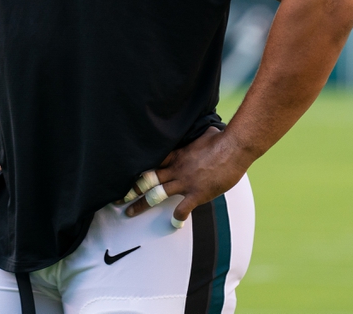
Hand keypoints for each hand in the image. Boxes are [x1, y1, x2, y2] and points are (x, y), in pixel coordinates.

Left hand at [123, 127, 249, 224]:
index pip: (150, 162)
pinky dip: (177, 218)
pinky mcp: (197, 194)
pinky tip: (174, 224)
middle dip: (130, 190)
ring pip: (156, 194)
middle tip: (118, 199)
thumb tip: (205, 128)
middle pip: (146, 180)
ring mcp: (185, 182)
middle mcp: (175, 168)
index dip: (136, 170)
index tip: (125, 176)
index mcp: (176, 155)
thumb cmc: (221, 139)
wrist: (234, 148)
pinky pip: (182, 209)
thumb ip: (197, 136)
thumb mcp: (203, 134)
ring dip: (141, 205)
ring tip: (130, 213)